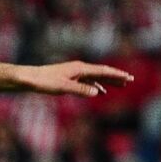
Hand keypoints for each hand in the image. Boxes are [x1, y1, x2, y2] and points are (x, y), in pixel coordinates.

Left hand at [18, 61, 133, 97]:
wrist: (30, 79)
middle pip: (102, 72)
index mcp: (80, 68)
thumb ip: (80, 90)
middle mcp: (79, 68)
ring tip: (120, 86)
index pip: (103, 71)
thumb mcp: (63, 87)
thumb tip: (97, 93)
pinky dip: (96, 86)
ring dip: (108, 81)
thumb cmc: (44, 82)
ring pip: (96, 77)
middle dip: (116, 77)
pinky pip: (87, 82)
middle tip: (130, 81)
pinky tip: (100, 92)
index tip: (129, 78)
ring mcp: (75, 73)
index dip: (117, 75)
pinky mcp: (69, 78)